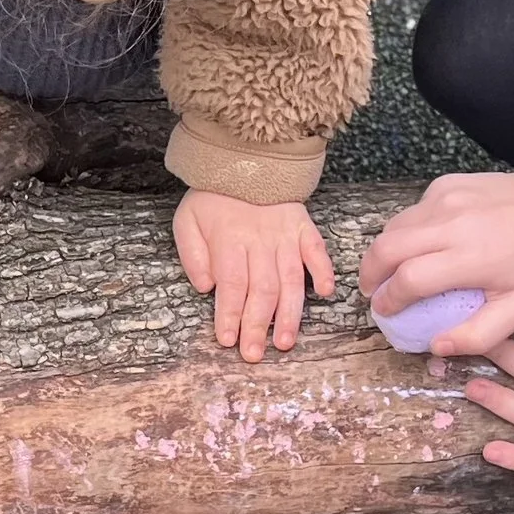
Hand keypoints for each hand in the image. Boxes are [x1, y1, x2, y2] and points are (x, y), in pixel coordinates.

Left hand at [173, 192, 334, 360]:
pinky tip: (326, 293)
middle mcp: (260, 241)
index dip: (230, 315)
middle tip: (254, 353)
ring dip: (289, 313)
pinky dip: (323, 271)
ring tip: (285, 341)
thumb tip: (205, 288)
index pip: (231, 285)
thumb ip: (193, 255)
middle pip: (261, 290)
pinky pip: (317, 251)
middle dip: (257, 325)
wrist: (244, 160)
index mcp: (230, 240)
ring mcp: (286, 235)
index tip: (228, 340)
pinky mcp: (304, 228)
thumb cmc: (213, 197)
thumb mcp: (187, 221)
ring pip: (290, 280)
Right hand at [358, 164, 513, 357]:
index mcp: (470, 257)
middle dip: (369, 275)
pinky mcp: (444, 184)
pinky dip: (406, 231)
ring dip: (383, 253)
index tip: (386, 312)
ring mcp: (444, 199)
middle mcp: (450, 224)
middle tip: (372, 292)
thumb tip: (436, 346)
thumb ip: (480, 335)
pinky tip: (421, 244)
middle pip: (386, 249)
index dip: (389, 300)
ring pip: (392, 228)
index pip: (409, 280)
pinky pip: (411, 212)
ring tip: (388, 272)